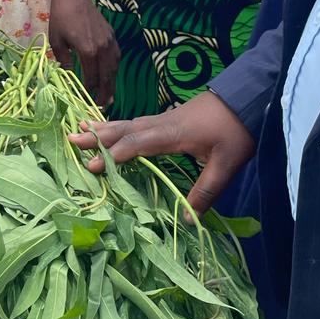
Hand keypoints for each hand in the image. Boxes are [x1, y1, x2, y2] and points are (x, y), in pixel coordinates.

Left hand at [48, 0, 119, 106]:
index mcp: (88, 51)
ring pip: (114, 67)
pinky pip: (116, 56)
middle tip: (103, 106)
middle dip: (105, 92)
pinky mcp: (112, 35)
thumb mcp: (57, 42)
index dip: (90, 90)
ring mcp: (110, 41)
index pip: (92, 77)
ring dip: (112, 82)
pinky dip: (114, 68)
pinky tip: (110, 74)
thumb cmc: (61, 17)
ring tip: (110, 95)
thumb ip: (64, 62)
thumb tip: (69, 77)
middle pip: (107, 76)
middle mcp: (102, 48)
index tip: (87, 99)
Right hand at [68, 89, 254, 213]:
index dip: (117, 154)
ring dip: (103, 128)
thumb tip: (187, 220)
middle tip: (71, 140)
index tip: (96, 165)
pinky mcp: (166, 118)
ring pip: (127, 123)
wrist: (248, 99)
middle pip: (125, 129)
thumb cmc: (237, 132)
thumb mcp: (227, 165)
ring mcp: (163, 118)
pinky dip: (116, 125)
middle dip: (98, 136)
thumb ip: (206, 192)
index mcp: (173, 133)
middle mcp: (162, 123)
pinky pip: (135, 122)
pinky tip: (106, 126)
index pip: (139, 142)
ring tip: (79, 129)